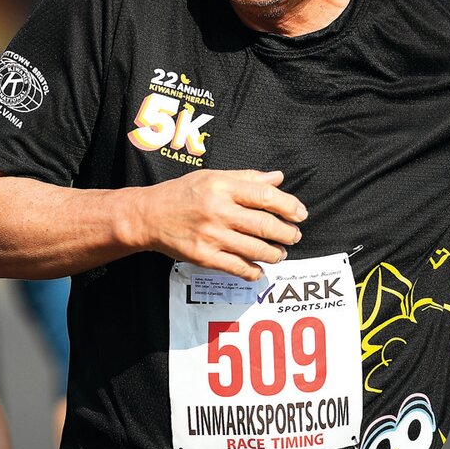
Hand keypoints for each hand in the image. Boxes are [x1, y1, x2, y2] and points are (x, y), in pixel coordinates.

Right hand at [130, 169, 306, 280]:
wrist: (148, 216)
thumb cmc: (182, 193)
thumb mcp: (212, 177)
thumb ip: (246, 178)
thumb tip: (278, 179)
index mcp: (221, 187)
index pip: (265, 195)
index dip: (288, 206)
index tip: (300, 213)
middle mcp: (217, 210)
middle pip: (264, 225)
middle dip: (286, 233)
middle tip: (294, 236)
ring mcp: (210, 235)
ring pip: (255, 249)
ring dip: (275, 254)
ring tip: (280, 253)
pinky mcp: (203, 256)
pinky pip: (237, 268)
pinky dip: (253, 271)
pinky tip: (259, 269)